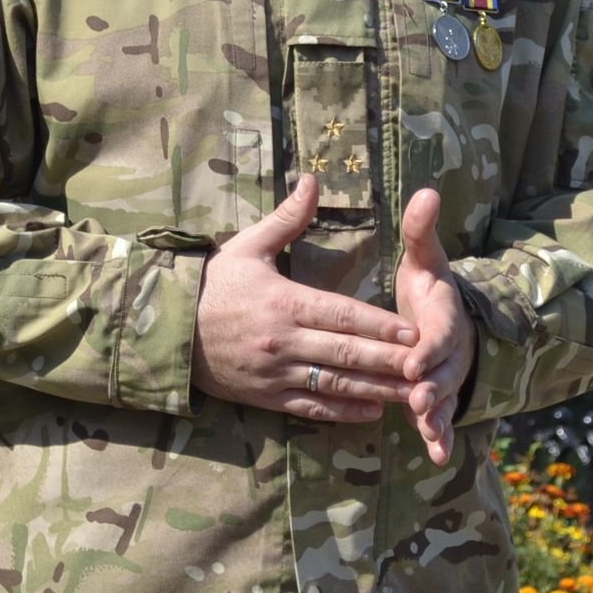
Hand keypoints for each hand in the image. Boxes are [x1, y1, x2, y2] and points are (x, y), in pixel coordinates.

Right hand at [192, 174, 418, 420]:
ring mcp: (275, 373)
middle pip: (347, 353)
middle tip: (426, 365)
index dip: (381, 325)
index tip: (413, 331)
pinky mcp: (266, 396)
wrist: (166, 329)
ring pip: (335, 384)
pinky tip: (371, 412)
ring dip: (376, 390)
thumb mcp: (246, 246)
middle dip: (390, 360)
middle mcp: (283, 341)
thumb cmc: (212, 284)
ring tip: (411, 394)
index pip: (343, 315)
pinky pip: (310, 407)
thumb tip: (313, 181)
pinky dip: (342, 412)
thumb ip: (286, 219)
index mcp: (284, 302)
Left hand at [394, 188, 477, 462]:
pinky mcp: (440, 397)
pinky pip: (442, 418)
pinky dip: (441, 435)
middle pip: (443, 371)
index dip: (428, 347)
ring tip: (428, 431)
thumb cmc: (428, 286)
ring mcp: (447, 376)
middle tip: (416, 398)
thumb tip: (426, 191)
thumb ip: (422, 230)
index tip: (414, 358)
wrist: (451, 316)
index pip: (438, 333)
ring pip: (444, 399)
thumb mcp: (425, 258)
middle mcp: (450, 350)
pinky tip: (436, 455)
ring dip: (437, 415)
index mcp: (444, 316)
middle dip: (432, 386)